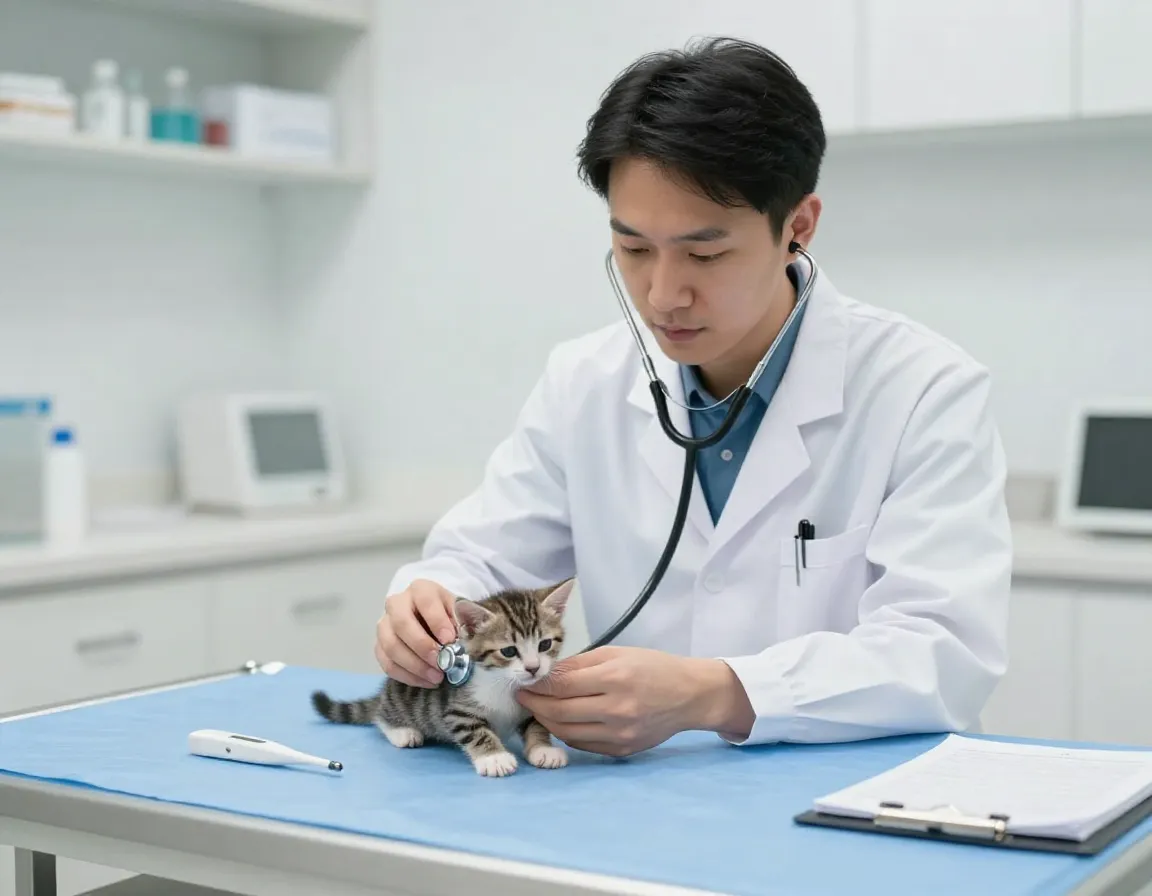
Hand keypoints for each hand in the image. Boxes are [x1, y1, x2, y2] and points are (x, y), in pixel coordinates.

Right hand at [375, 579, 457, 686]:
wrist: (432, 620)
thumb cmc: (449, 615)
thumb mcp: (459, 612)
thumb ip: (463, 621)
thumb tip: (464, 638)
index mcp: (420, 589)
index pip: (425, 600)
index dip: (436, 620)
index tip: (449, 640)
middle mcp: (397, 603)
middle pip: (401, 623)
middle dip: (422, 646)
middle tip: (441, 663)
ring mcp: (385, 625)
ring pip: (391, 646)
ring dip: (415, 665)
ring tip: (437, 676)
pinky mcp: (380, 646)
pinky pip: (387, 664)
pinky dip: (407, 676)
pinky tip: (426, 681)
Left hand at [516, 646, 753, 756]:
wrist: (690, 696)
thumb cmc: (653, 668)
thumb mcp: (617, 653)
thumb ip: (580, 664)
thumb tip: (547, 674)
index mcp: (615, 678)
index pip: (562, 685)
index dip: (537, 685)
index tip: (524, 681)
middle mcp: (617, 709)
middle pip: (560, 712)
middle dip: (534, 705)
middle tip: (522, 697)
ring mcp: (620, 733)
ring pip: (567, 732)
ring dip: (547, 721)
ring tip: (537, 710)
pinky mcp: (622, 749)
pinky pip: (583, 744)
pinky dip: (567, 733)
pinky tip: (562, 721)